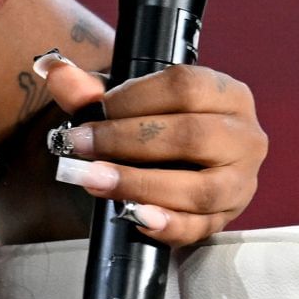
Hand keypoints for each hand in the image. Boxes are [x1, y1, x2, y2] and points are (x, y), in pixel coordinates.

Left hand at [34, 52, 267, 246]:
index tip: (95, 110)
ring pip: (198, 188)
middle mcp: (244, 136)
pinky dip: (166, 224)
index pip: (185, 87)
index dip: (134, 98)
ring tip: (95, 180)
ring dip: (139, 185)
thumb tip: (54, 71)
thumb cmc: (158, 122)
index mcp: (226, 94)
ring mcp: (240, 182)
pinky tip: (134, 216)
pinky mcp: (227, 219)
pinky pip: (199, 227)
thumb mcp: (128, 101)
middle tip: (81, 145)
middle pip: (190, 136)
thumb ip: (91, 89)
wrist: (182, 160)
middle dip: (126, 142)